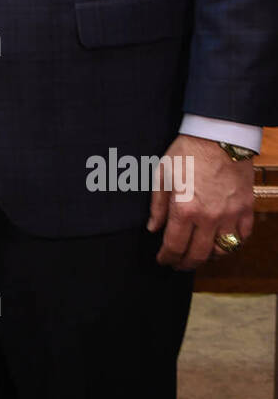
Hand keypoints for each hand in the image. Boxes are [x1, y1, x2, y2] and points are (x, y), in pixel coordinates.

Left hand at [147, 135, 254, 269]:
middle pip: (198, 255)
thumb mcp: (163, 174)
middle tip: (178, 263)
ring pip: (222, 251)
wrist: (219, 134)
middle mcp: (209, 218)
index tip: (163, 260)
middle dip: (185, 263)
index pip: (174, 246)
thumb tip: (153, 227)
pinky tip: (222, 241)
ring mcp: (230, 215)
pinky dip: (233, 243)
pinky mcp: (246, 208)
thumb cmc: (187, 151)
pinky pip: (242, 237)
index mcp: (185, 209)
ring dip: (209, 256)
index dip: (166, 258)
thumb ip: (157, 205)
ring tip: (199, 253)